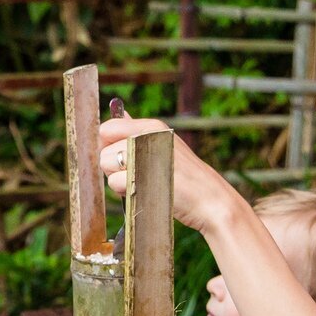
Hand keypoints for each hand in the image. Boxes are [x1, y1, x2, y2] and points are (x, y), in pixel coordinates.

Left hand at [99, 117, 254, 232]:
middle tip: (139, 176)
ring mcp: (145, 153)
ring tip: (144, 183)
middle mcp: (147, 134)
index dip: (109, 148)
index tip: (123, 161)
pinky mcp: (142, 174)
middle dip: (114, 169)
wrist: (210, 200)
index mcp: (151, 126)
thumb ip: (139, 133)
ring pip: (107, 166)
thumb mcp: (165, 146)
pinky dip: (126, 192)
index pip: (107, 129)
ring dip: (119, 181)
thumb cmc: (185, 178)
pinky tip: (146, 192)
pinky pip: (115, 183)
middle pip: (104, 152)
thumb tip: (123, 115)